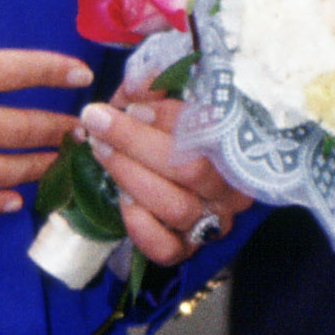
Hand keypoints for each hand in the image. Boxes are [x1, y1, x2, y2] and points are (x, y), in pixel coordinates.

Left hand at [83, 84, 251, 268]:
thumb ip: (152, 88)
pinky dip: (139, 225)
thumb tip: (137, 84)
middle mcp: (232, 187)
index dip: (165, 116)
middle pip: (190, 168)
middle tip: (97, 122)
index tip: (130, 104)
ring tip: (101, 152)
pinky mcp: (187, 249)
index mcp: (237, 145)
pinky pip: (166, 247)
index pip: (209, 129)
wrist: (164, 171)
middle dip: (135, 143)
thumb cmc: (167, 131)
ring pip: (175, 207)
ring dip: (130, 177)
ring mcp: (212, 222)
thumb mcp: (162, 100)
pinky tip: (121, 198)